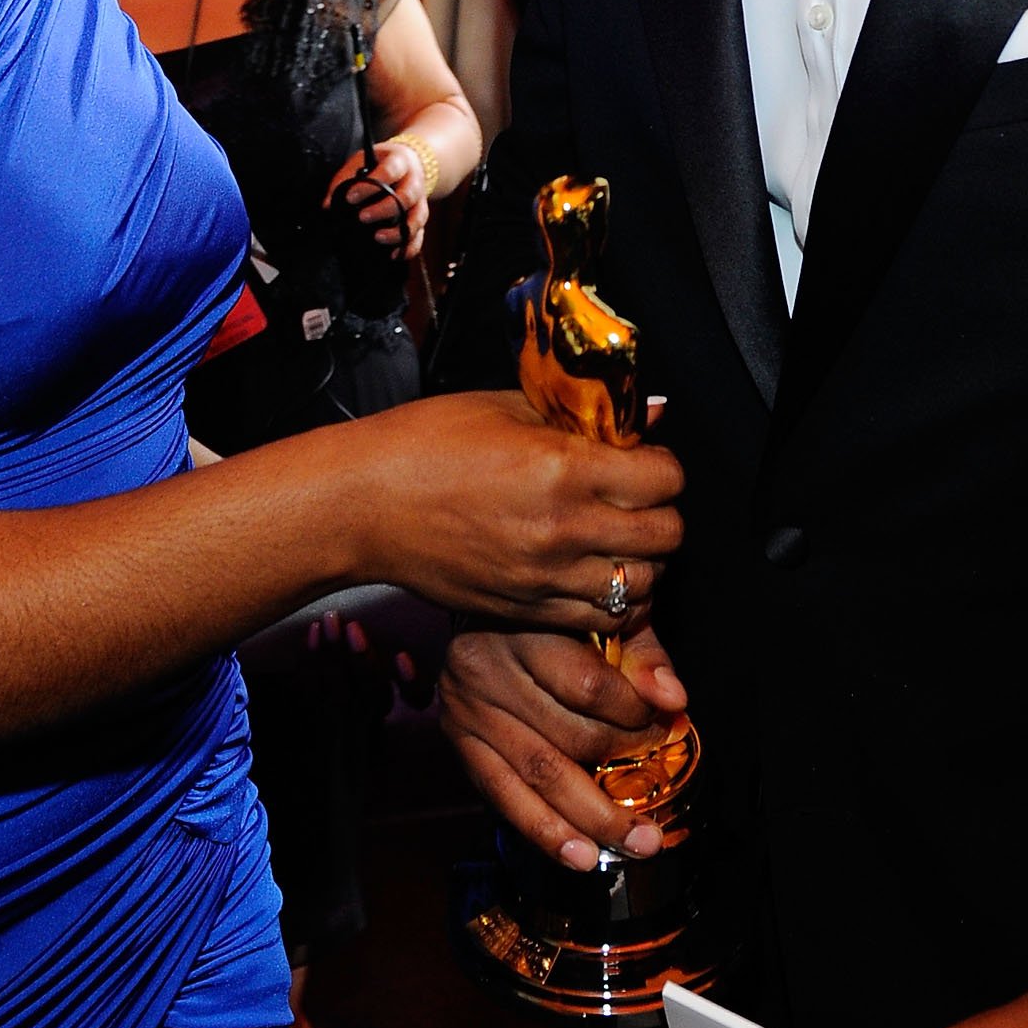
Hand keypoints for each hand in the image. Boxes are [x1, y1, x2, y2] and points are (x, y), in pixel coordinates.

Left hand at [327, 138, 429, 256]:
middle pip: (406, 197)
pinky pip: (420, 235)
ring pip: (417, 218)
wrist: (411, 161)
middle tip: (362, 217)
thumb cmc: (381, 163)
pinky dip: (409, 247)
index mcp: (400, 161)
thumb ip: (345, 179)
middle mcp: (414, 181)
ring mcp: (421, 200)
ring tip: (378, 238)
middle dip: (383, 209)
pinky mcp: (421, 217)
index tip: (351, 197)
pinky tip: (394, 255)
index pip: (389, 171)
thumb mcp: (362, 160)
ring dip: (398, 231)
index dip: (370, 185)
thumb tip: (327, 205)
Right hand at [349, 390, 681, 643]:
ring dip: (643, 562)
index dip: (663, 466)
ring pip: (642, 586)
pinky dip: (612, 600)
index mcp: (562, 468)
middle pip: (665, 536)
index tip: (645, 461)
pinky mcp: (527, 612)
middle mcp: (563, 529)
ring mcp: (546, 578)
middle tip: (638, 499)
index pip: (664, 479)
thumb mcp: (506, 407)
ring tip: (619, 540)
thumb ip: (582, 415)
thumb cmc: (423, 445)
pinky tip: (593, 574)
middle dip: (662, 512)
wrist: (362, 506)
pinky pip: (602, 620)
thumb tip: (653, 413)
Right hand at [441, 622, 688, 868]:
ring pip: (538, 775)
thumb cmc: (551, 616)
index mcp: (524, 628)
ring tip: (635, 844)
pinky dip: (544, 830)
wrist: (484, 607)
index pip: (587, 685)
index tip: (667, 724)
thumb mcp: (599, 617)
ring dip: (590, 820)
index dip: (635, 714)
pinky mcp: (458, 740)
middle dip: (621, 779)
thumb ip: (641, 654)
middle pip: (566, 737)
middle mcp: (486, 669)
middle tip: (660, 811)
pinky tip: (578, 854)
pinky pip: (502, 795)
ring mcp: (467, 709)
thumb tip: (673, 699)